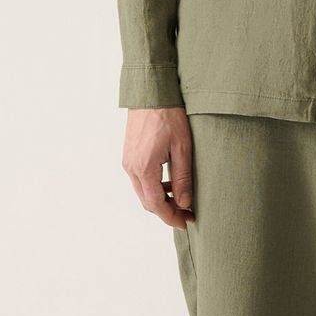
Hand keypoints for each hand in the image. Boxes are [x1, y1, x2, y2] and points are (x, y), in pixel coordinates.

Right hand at [123, 107, 195, 227]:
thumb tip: (184, 203)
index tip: (186, 223)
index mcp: (144, 169)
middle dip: (167, 211)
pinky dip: (154, 187)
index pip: (156, 205)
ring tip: (182, 199)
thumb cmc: (169, 116)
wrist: (151, 93)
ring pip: (143, 192)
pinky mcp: (130, 155)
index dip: (171, 217)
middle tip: (188, 214)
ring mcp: (128, 161)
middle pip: (148, 202)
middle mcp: (131, 168)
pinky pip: (140, 180)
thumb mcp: (182, 148)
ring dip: (161, 200)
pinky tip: (170, 183)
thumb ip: (182, 178)